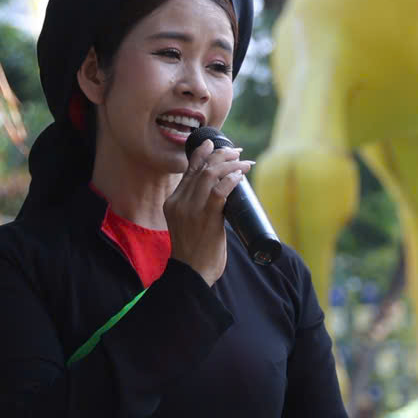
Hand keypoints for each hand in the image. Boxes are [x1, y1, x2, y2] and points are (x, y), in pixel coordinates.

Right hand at [167, 138, 250, 284]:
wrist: (191, 274)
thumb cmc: (195, 251)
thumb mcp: (189, 224)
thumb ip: (199, 208)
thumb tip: (222, 194)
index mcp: (173, 202)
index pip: (189, 170)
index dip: (203, 153)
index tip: (216, 144)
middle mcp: (179, 202)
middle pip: (202, 168)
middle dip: (222, 155)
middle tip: (238, 153)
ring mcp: (192, 210)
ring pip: (210, 175)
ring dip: (230, 165)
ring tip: (244, 163)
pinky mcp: (206, 219)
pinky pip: (219, 191)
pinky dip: (231, 180)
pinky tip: (240, 176)